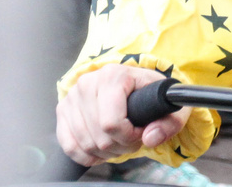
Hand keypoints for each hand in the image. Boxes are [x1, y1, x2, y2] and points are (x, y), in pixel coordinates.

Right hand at [55, 64, 190, 165]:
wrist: (134, 83)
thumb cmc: (151, 92)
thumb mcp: (169, 103)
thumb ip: (168, 122)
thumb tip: (150, 138)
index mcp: (114, 75)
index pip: (112, 122)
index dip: (129, 137)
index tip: (141, 132)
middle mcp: (88, 83)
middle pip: (99, 136)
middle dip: (120, 146)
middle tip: (132, 139)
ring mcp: (72, 97)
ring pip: (84, 143)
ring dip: (105, 152)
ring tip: (120, 142)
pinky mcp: (62, 110)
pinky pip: (69, 146)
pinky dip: (86, 155)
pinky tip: (101, 149)